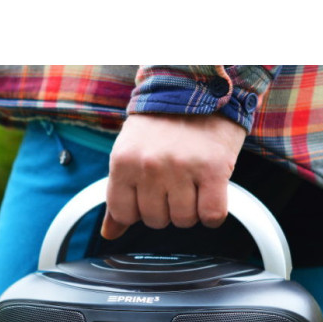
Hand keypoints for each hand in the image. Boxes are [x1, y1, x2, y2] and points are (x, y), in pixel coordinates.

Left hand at [101, 113, 247, 239]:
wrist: (199, 87)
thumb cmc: (161, 125)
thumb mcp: (129, 154)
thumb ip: (119, 195)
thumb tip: (109, 234)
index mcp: (123, 162)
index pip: (124, 214)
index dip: (139, 211)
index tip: (150, 194)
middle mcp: (149, 166)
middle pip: (155, 221)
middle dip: (166, 208)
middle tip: (175, 183)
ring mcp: (181, 168)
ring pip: (183, 220)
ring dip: (191, 210)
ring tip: (193, 183)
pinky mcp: (213, 169)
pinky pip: (212, 215)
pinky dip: (213, 213)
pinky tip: (211, 193)